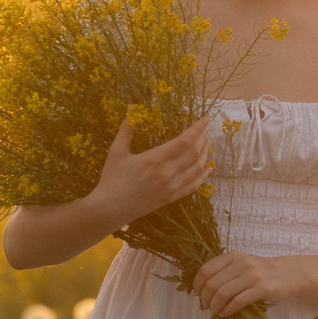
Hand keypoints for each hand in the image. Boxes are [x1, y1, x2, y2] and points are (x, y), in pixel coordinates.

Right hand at [88, 116, 211, 227]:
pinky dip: (203, 175)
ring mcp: (171, 187)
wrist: (110, 209)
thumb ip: (126, 131)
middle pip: (194, 153)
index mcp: (155, 159)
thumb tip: (132, 109)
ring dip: (205, 155)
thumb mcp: (116, 152)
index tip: (205, 120)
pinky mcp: (172, 198)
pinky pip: (193, 185)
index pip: (184, 141)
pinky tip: (207, 168)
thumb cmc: (111, 179)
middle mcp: (167, 173)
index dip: (197, 129)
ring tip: (207, 143)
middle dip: (202, 138)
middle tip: (205, 129)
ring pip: (197, 169)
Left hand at [190, 250, 302, 318]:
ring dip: (215, 306)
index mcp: (232, 256)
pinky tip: (225, 313)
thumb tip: (202, 294)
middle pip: (212, 284)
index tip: (198, 296)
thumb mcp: (241, 265)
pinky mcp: (262, 289)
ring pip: (223, 293)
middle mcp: (241, 264)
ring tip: (215, 312)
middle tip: (206, 307)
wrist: (288, 274)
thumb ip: (224, 274)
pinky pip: (238, 301)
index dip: (197, 285)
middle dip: (205, 299)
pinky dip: (228, 310)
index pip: (206, 270)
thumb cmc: (261, 272)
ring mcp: (252, 276)